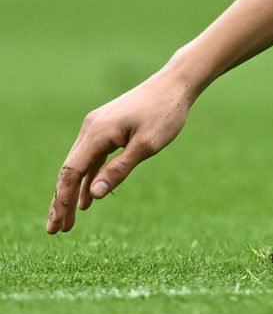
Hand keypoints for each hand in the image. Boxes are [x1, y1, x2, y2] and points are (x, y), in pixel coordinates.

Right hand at [47, 73, 193, 233]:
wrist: (176, 83)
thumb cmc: (165, 112)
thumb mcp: (147, 145)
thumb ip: (119, 169)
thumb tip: (93, 194)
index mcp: (98, 132)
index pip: (71, 172)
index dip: (62, 199)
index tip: (57, 222)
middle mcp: (91, 128)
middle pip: (70, 170)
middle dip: (61, 201)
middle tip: (56, 230)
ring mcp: (97, 126)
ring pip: (79, 165)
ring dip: (73, 192)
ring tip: (69, 220)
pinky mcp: (107, 127)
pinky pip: (92, 157)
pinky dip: (88, 177)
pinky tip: (88, 197)